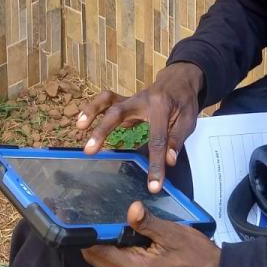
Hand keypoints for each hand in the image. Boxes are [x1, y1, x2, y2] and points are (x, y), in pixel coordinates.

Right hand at [76, 61, 203, 192]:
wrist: (179, 80)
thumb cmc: (183, 102)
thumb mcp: (188, 120)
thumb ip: (177, 140)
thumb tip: (168, 161)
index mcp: (162, 107)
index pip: (157, 140)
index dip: (155, 164)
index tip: (153, 186)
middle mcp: (142, 100)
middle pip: (119, 113)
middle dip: (103, 131)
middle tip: (90, 150)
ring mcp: (131, 99)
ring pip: (107, 100)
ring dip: (91, 111)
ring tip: (78, 126)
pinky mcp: (125, 101)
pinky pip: (106, 101)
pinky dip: (93, 109)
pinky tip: (83, 122)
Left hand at [82, 202, 220, 266]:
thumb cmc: (198, 257)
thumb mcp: (173, 234)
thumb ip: (148, 223)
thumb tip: (130, 209)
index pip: (97, 253)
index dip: (87, 235)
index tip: (83, 216)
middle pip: (98, 260)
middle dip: (92, 239)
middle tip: (93, 215)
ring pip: (108, 265)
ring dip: (104, 247)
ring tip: (108, 223)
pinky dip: (116, 254)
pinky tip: (124, 237)